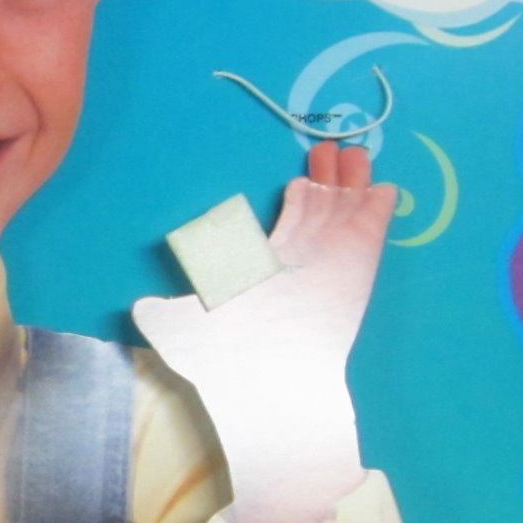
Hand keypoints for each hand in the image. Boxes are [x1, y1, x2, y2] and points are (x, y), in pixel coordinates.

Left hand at [133, 144, 395, 522]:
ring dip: (352, 179)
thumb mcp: (177, 327)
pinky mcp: (357, 256)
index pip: (290, 223)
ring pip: (346, 206)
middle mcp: (304, 258)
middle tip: (329, 147)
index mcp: (269, 267)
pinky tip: (384, 185)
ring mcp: (332, 255)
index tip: (298, 180)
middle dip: (326, 177)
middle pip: (321, 207)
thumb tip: (138, 308)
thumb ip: (160, 312)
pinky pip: (372, 222)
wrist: (264, 375)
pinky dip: (378, 203)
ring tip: (356, 149)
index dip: (297, 197)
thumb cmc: (225, 352)